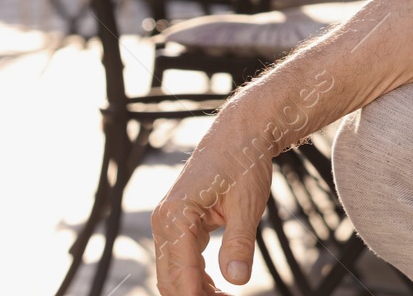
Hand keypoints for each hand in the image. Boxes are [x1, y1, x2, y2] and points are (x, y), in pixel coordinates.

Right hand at [152, 125, 273, 294]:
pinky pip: (183, 259)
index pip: (180, 274)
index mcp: (174, 216)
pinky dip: (198, 277)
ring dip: (196, 291)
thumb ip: (240, 244)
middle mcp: (164, 221)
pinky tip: (217, 289)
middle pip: (171, 278)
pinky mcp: (181, 222)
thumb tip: (237, 280)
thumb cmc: (244, 160)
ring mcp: (170, 222)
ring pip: (175, 272)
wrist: (243, 132)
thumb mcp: (247, 204)